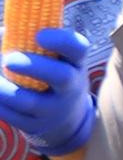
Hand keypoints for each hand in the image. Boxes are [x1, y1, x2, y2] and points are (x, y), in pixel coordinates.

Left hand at [0, 21, 92, 158]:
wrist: (64, 115)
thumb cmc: (49, 73)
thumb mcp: (52, 58)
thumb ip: (27, 41)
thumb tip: (2, 34)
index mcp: (74, 63)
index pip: (78, 48)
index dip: (61, 41)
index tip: (39, 35)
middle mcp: (70, 87)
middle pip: (62, 77)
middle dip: (34, 67)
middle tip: (9, 60)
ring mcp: (55, 109)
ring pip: (29, 101)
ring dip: (5, 89)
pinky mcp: (36, 126)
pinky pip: (12, 116)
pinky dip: (0, 104)